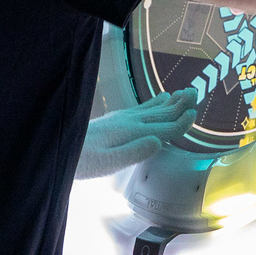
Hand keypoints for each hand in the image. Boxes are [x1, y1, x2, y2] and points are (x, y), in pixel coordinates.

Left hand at [76, 88, 196, 178]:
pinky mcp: (114, 120)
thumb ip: (133, 152)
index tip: (195, 114)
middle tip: (196, 92)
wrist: (59, 145)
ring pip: (152, 109)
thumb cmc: (82, 161)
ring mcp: (121, 119)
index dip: (180, 122)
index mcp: (130, 132)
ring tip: (182, 93)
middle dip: (179, 105)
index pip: (163, 128)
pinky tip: (159, 99)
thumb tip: (159, 141)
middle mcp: (128, 121)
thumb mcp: (107, 162)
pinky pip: (141, 109)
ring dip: (169, 102)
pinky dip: (154, 103)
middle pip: (160, 113)